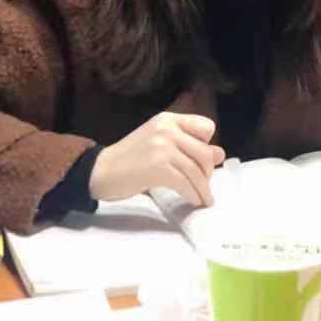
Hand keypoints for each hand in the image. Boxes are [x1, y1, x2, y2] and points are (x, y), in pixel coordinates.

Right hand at [90, 112, 226, 205]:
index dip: (208, 145)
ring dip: (203, 189)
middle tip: (204, 185)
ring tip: (204, 199)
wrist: (100, 171)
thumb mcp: (159, 144)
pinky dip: (193, 194)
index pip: (206, 126)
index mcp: (168, 119)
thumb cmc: (130, 159)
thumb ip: (187, 146)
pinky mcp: (158, 167)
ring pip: (196, 170)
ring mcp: (162, 147)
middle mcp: (167, 129)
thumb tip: (220, 154)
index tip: (202, 161)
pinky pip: (185, 183)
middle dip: (208, 172)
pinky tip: (193, 200)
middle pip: (204, 152)